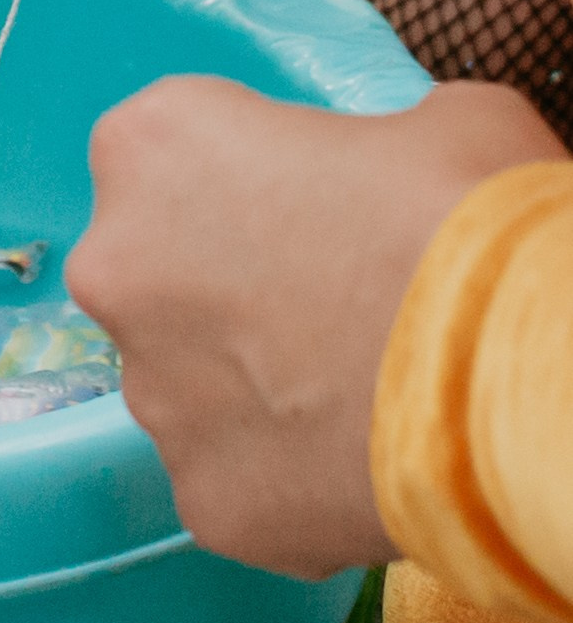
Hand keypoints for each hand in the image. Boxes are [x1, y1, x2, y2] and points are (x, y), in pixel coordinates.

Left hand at [69, 76, 564, 576]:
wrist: (504, 380)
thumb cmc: (462, 221)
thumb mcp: (436, 122)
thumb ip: (368, 140)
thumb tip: (389, 175)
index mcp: (153, 145)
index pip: (172, 151)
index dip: (246, 179)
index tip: (307, 205)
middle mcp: (118, 267)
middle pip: (161, 270)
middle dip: (228, 285)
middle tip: (329, 303)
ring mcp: (152, 396)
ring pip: (191, 383)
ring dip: (253, 385)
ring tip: (355, 390)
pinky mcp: (202, 501)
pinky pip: (236, 478)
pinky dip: (287, 476)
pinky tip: (361, 459)